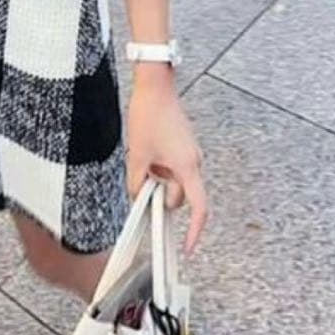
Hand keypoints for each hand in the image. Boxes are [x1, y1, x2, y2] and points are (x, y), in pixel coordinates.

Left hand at [126, 69, 207, 257]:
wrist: (156, 87)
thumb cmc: (149, 115)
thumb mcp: (137, 154)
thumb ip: (137, 182)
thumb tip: (138, 198)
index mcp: (187, 166)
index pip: (198, 207)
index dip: (194, 231)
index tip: (187, 247)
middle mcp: (194, 161)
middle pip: (181, 194)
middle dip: (161, 193)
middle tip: (142, 178)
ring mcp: (190, 153)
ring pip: (175, 180)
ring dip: (159, 177)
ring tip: (142, 157)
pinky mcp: (184, 146)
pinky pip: (174, 167)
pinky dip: (161, 167)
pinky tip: (147, 152)